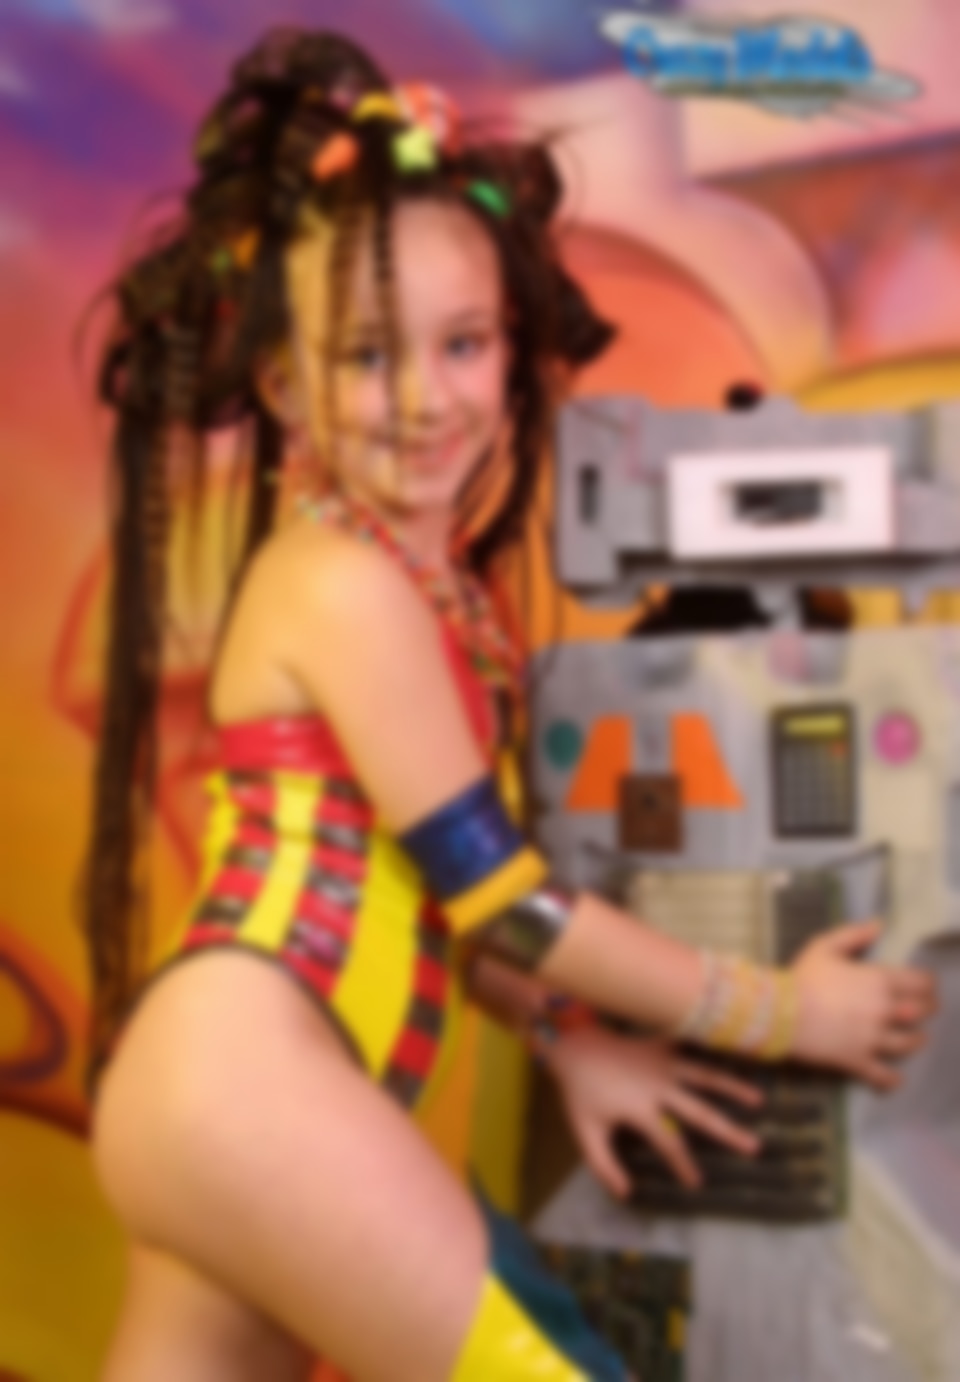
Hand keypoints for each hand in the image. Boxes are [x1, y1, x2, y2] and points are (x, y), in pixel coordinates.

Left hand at [541, 1026, 763, 1197]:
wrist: (573, 1044)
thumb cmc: (580, 1091)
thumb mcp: (584, 1131)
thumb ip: (602, 1165)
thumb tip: (626, 1194)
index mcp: (640, 1109)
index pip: (669, 1142)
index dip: (683, 1165)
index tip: (698, 1183)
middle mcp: (659, 1086)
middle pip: (699, 1112)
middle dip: (728, 1131)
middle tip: (755, 1147)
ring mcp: (663, 1063)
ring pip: (704, 1075)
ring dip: (732, 1087)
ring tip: (759, 1099)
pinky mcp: (661, 1046)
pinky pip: (691, 1046)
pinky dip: (711, 1048)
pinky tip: (735, 1050)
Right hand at [791, 920, 937, 1088]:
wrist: (782, 1013)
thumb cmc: (803, 978)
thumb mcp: (824, 947)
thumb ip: (854, 935)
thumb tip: (879, 925)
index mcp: (879, 981)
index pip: (920, 983)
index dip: (928, 985)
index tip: (927, 987)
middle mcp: (884, 1010)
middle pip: (922, 1012)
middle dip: (928, 1010)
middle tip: (925, 1011)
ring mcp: (873, 1038)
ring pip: (909, 1044)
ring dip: (917, 1041)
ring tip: (917, 1040)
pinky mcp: (859, 1060)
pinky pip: (883, 1076)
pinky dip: (892, 1080)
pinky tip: (895, 1080)